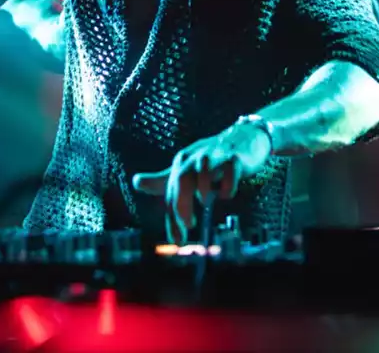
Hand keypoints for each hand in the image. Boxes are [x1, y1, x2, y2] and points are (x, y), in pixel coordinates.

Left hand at [132, 123, 271, 243]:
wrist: (243, 138)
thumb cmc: (211, 157)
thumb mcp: (185, 168)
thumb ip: (163, 179)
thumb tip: (136, 182)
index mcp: (182, 161)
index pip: (170, 191)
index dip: (172, 217)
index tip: (177, 239)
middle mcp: (195, 157)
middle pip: (182, 179)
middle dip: (183, 204)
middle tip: (189, 225)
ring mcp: (215, 156)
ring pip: (203, 168)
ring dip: (202, 189)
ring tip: (206, 202)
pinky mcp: (235, 158)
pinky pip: (230, 170)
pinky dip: (227, 185)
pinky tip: (225, 193)